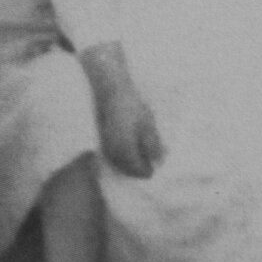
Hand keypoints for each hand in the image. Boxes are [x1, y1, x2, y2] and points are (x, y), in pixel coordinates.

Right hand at [84, 50, 165, 177]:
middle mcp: (113, 151)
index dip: (147, 171)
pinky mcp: (102, 138)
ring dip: (129, 164)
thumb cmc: (132, 106)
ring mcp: (106, 145)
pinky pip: (112, 155)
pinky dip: (122, 157)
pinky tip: (129, 149)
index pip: (138, 170)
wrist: (111, 90)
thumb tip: (159, 161)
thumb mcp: (148, 125)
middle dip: (138, 169)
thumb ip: (154, 145)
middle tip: (149, 164)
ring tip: (140, 157)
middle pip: (127, 169)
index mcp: (126, 150)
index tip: (155, 168)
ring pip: (118, 163)